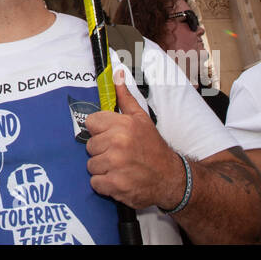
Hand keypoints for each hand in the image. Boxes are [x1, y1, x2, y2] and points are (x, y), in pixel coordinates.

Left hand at [82, 72, 185, 210]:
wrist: (170, 177)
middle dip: (101, 151)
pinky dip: (104, 185)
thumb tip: (116, 74)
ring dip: (102, 169)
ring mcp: (116, 165)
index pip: (91, 122)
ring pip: (91, 165)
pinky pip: (95, 183)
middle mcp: (118, 143)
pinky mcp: (115, 185)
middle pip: (90, 146)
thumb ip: (125, 97)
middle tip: (118, 154)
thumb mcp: (141, 119)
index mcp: (123, 125)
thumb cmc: (153, 147)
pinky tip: (119, 180)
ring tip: (119, 167)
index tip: (111, 136)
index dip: (100, 131)